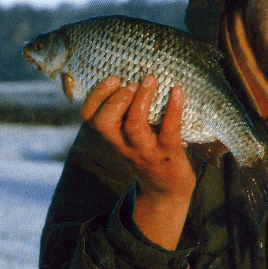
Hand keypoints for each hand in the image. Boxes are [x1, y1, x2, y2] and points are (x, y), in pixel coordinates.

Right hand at [81, 75, 194, 249]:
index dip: (95, 96)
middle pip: (104, 123)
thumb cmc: (150, 155)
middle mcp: (125, 145)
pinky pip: (169, 131)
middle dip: (115, 98)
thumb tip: (135, 76)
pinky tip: (177, 91)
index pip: (90, 118)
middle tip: (132, 83)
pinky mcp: (169, 154)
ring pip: (134, 126)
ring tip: (149, 81)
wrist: (167, 192)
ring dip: (140, 100)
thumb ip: (126, 115)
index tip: (113, 79)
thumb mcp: (130, 138)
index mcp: (113, 138)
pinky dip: (174, 109)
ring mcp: (146, 151)